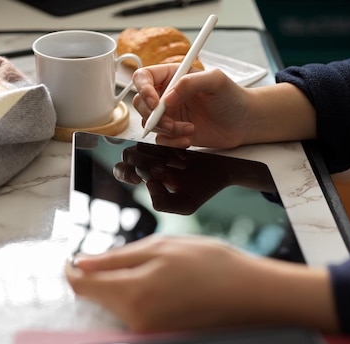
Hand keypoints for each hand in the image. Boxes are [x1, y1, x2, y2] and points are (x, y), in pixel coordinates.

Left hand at [65, 235, 338, 332]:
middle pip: (95, 298)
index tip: (74, 255)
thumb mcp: (160, 248)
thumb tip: (81, 263)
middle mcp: (134, 320)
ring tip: (148, 268)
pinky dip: (133, 298)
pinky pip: (131, 315)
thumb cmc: (210, 265)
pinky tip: (156, 284)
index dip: (72, 268)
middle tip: (118, 256)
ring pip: (113, 306)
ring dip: (116, 286)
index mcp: (132, 293)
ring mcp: (146, 331)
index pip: (80, 286)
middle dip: (97, 276)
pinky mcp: (158, 336)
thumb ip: (115, 258)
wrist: (250, 294)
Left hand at [112, 143, 231, 214]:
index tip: (141, 177)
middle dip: (142, 162)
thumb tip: (147, 182)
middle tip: (163, 168)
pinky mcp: (171, 133)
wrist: (227, 168)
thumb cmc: (205, 187)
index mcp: (148, 177)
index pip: (122, 170)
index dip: (126, 172)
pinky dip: (169, 145)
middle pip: (129, 154)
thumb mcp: (185, 204)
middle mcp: (150, 160)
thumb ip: (162, 202)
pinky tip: (184, 155)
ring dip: (157, 154)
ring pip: (142, 144)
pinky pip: (159, 134)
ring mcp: (160, 145)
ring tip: (178, 163)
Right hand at [132, 65, 253, 148]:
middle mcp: (167, 94)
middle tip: (170, 122)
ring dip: (167, 130)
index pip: (144, 78)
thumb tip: (167, 98)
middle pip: (140, 103)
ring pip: (149, 123)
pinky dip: (171, 141)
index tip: (155, 103)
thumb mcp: (216, 80)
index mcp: (173, 76)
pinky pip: (160, 139)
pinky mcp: (174, 132)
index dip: (143, 90)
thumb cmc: (232, 97)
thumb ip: (190, 83)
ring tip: (189, 129)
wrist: (243, 122)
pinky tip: (188, 139)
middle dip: (153, 116)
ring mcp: (169, 114)